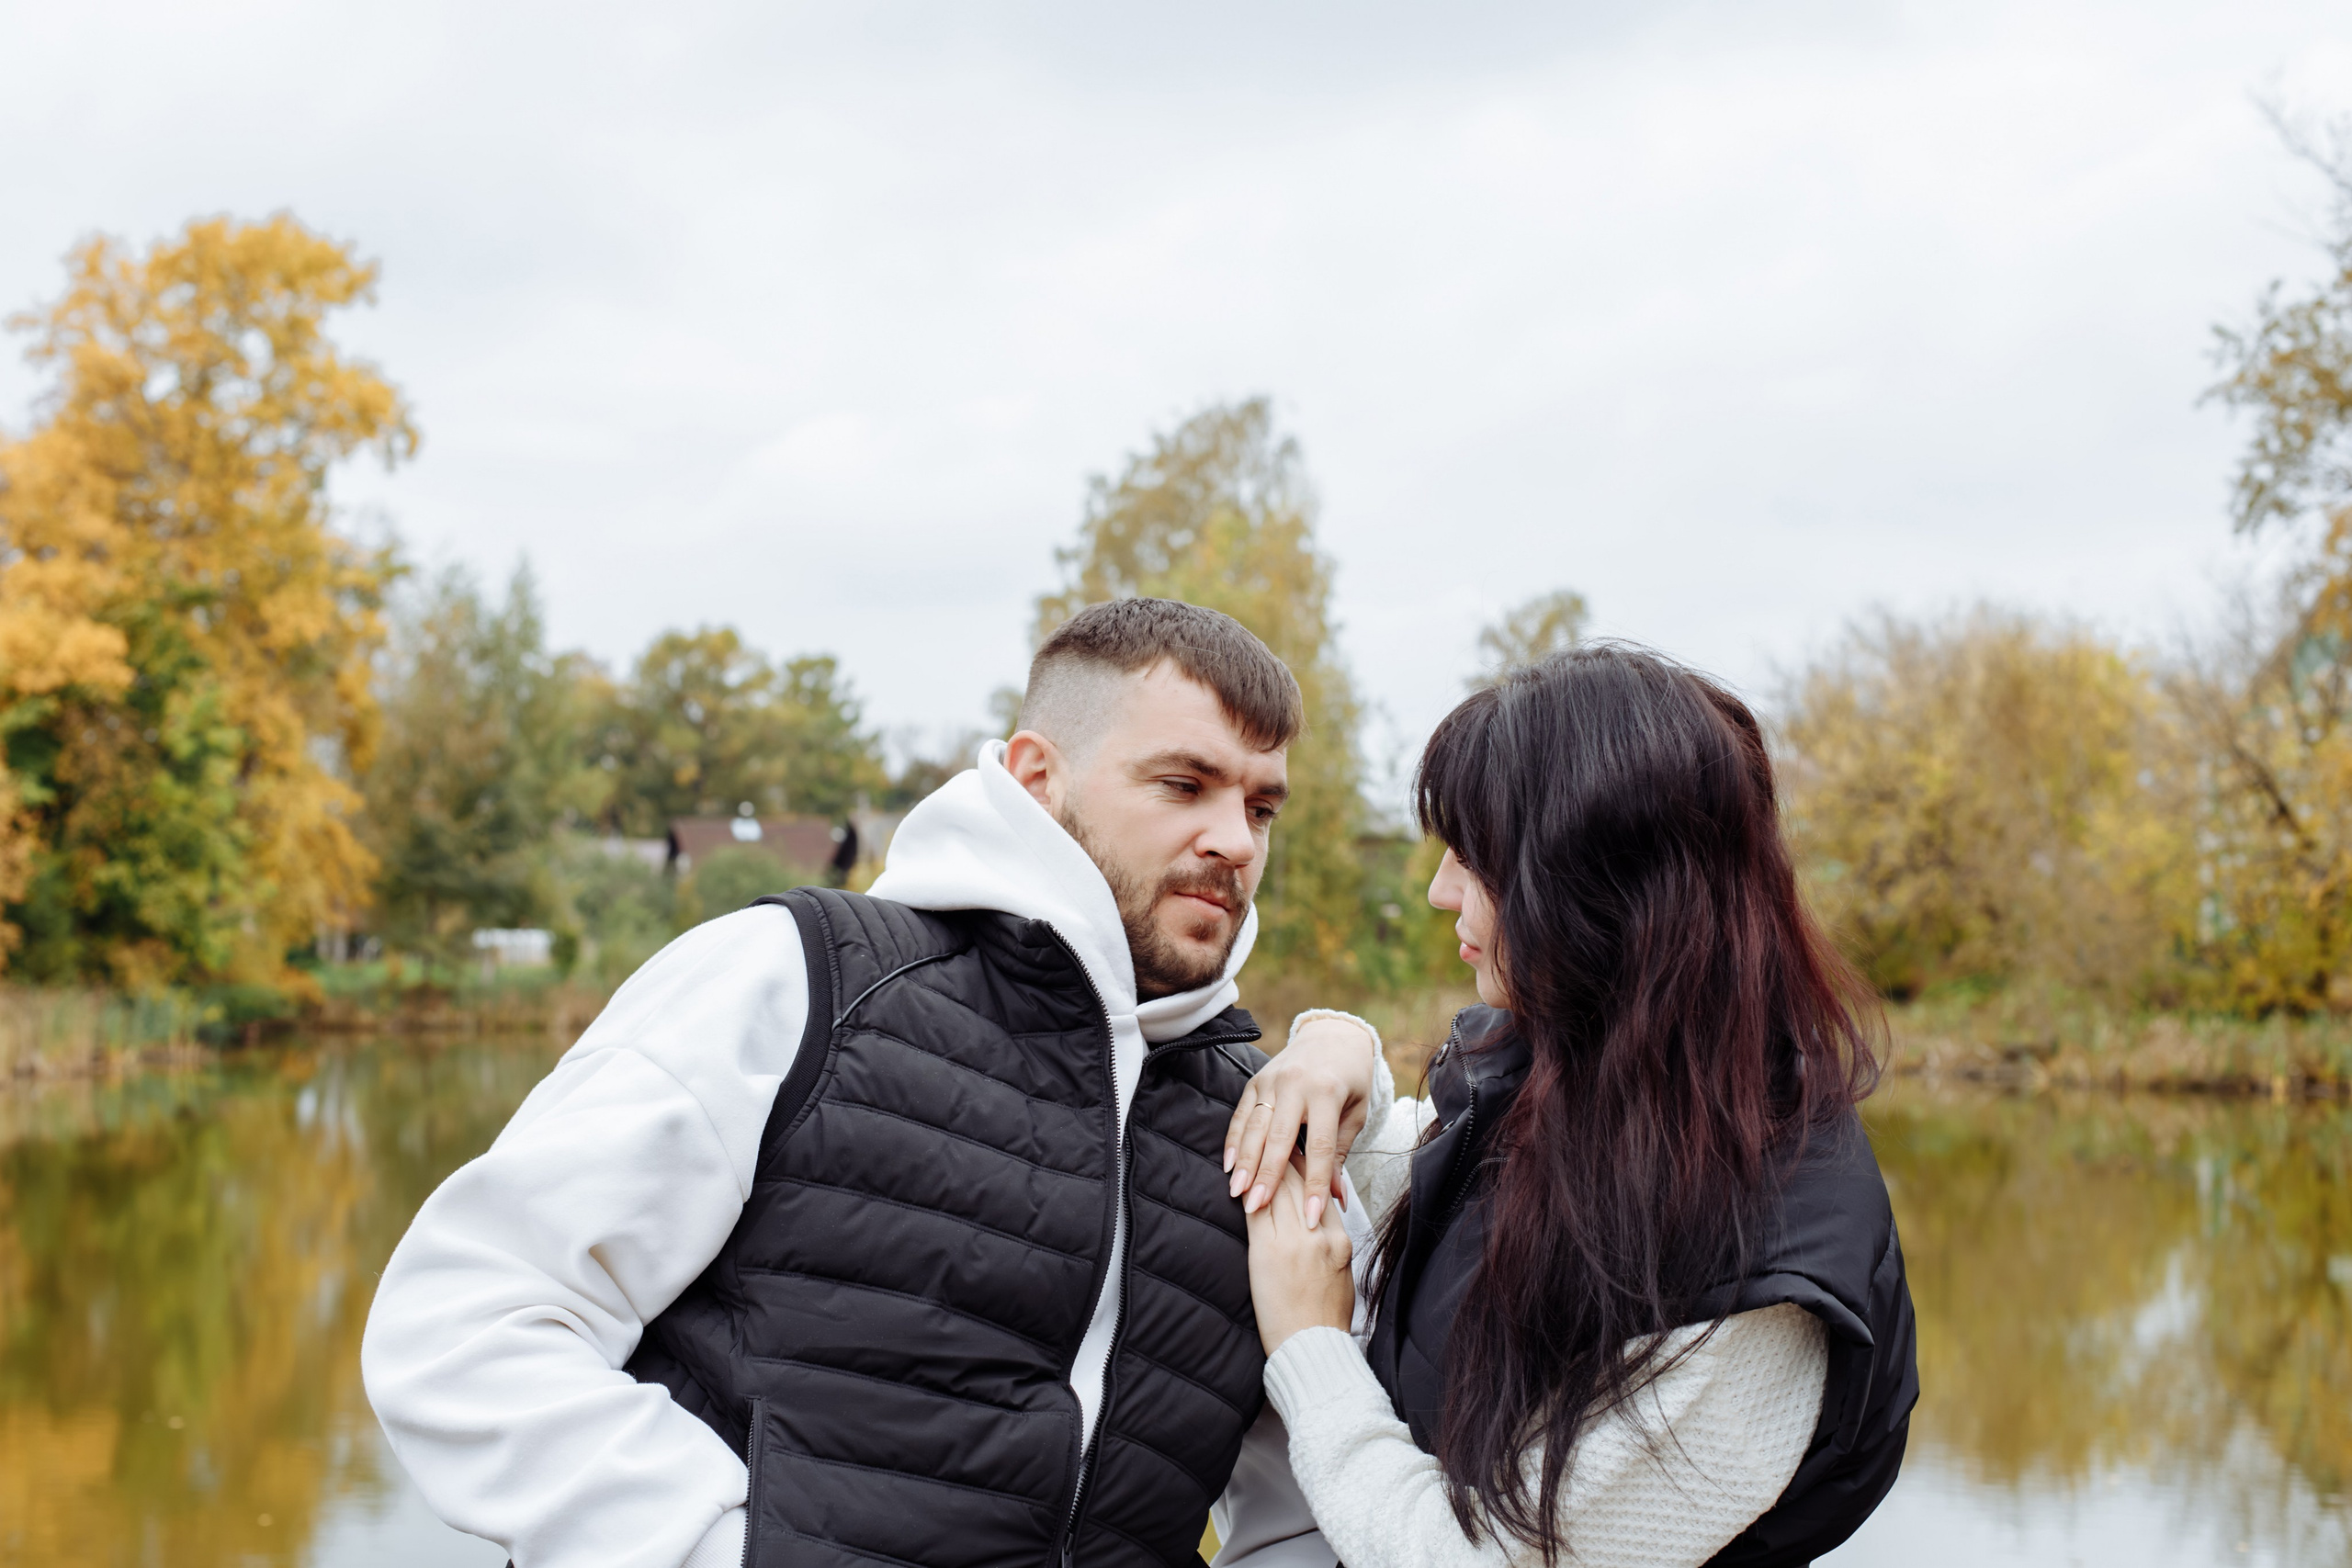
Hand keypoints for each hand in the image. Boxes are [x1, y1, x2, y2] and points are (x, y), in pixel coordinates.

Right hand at [1225, 1015, 1377, 1228]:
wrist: (1333, 1036)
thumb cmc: (1350, 1080)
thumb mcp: (1355, 1114)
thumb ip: (1340, 1153)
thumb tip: (1335, 1198)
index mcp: (1328, 1092)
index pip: (1321, 1147)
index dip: (1315, 1184)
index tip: (1311, 1217)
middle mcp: (1297, 1084)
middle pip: (1280, 1137)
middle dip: (1268, 1176)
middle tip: (1257, 1207)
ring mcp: (1272, 1080)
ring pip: (1255, 1126)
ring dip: (1246, 1162)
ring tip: (1238, 1192)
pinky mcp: (1256, 1081)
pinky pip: (1242, 1114)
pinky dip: (1234, 1140)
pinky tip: (1230, 1166)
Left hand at [1246, 1160, 1357, 1354]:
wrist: (1312, 1350)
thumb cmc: (1327, 1320)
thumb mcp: (1343, 1274)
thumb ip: (1332, 1243)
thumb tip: (1320, 1223)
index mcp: (1339, 1240)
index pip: (1321, 1192)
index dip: (1307, 1169)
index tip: (1296, 1153)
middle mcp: (1318, 1235)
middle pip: (1299, 1184)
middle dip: (1284, 1159)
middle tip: (1271, 1140)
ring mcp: (1292, 1242)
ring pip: (1277, 1191)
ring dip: (1264, 1170)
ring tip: (1253, 1152)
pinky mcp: (1266, 1253)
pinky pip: (1256, 1213)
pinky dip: (1249, 1194)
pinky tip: (1241, 1183)